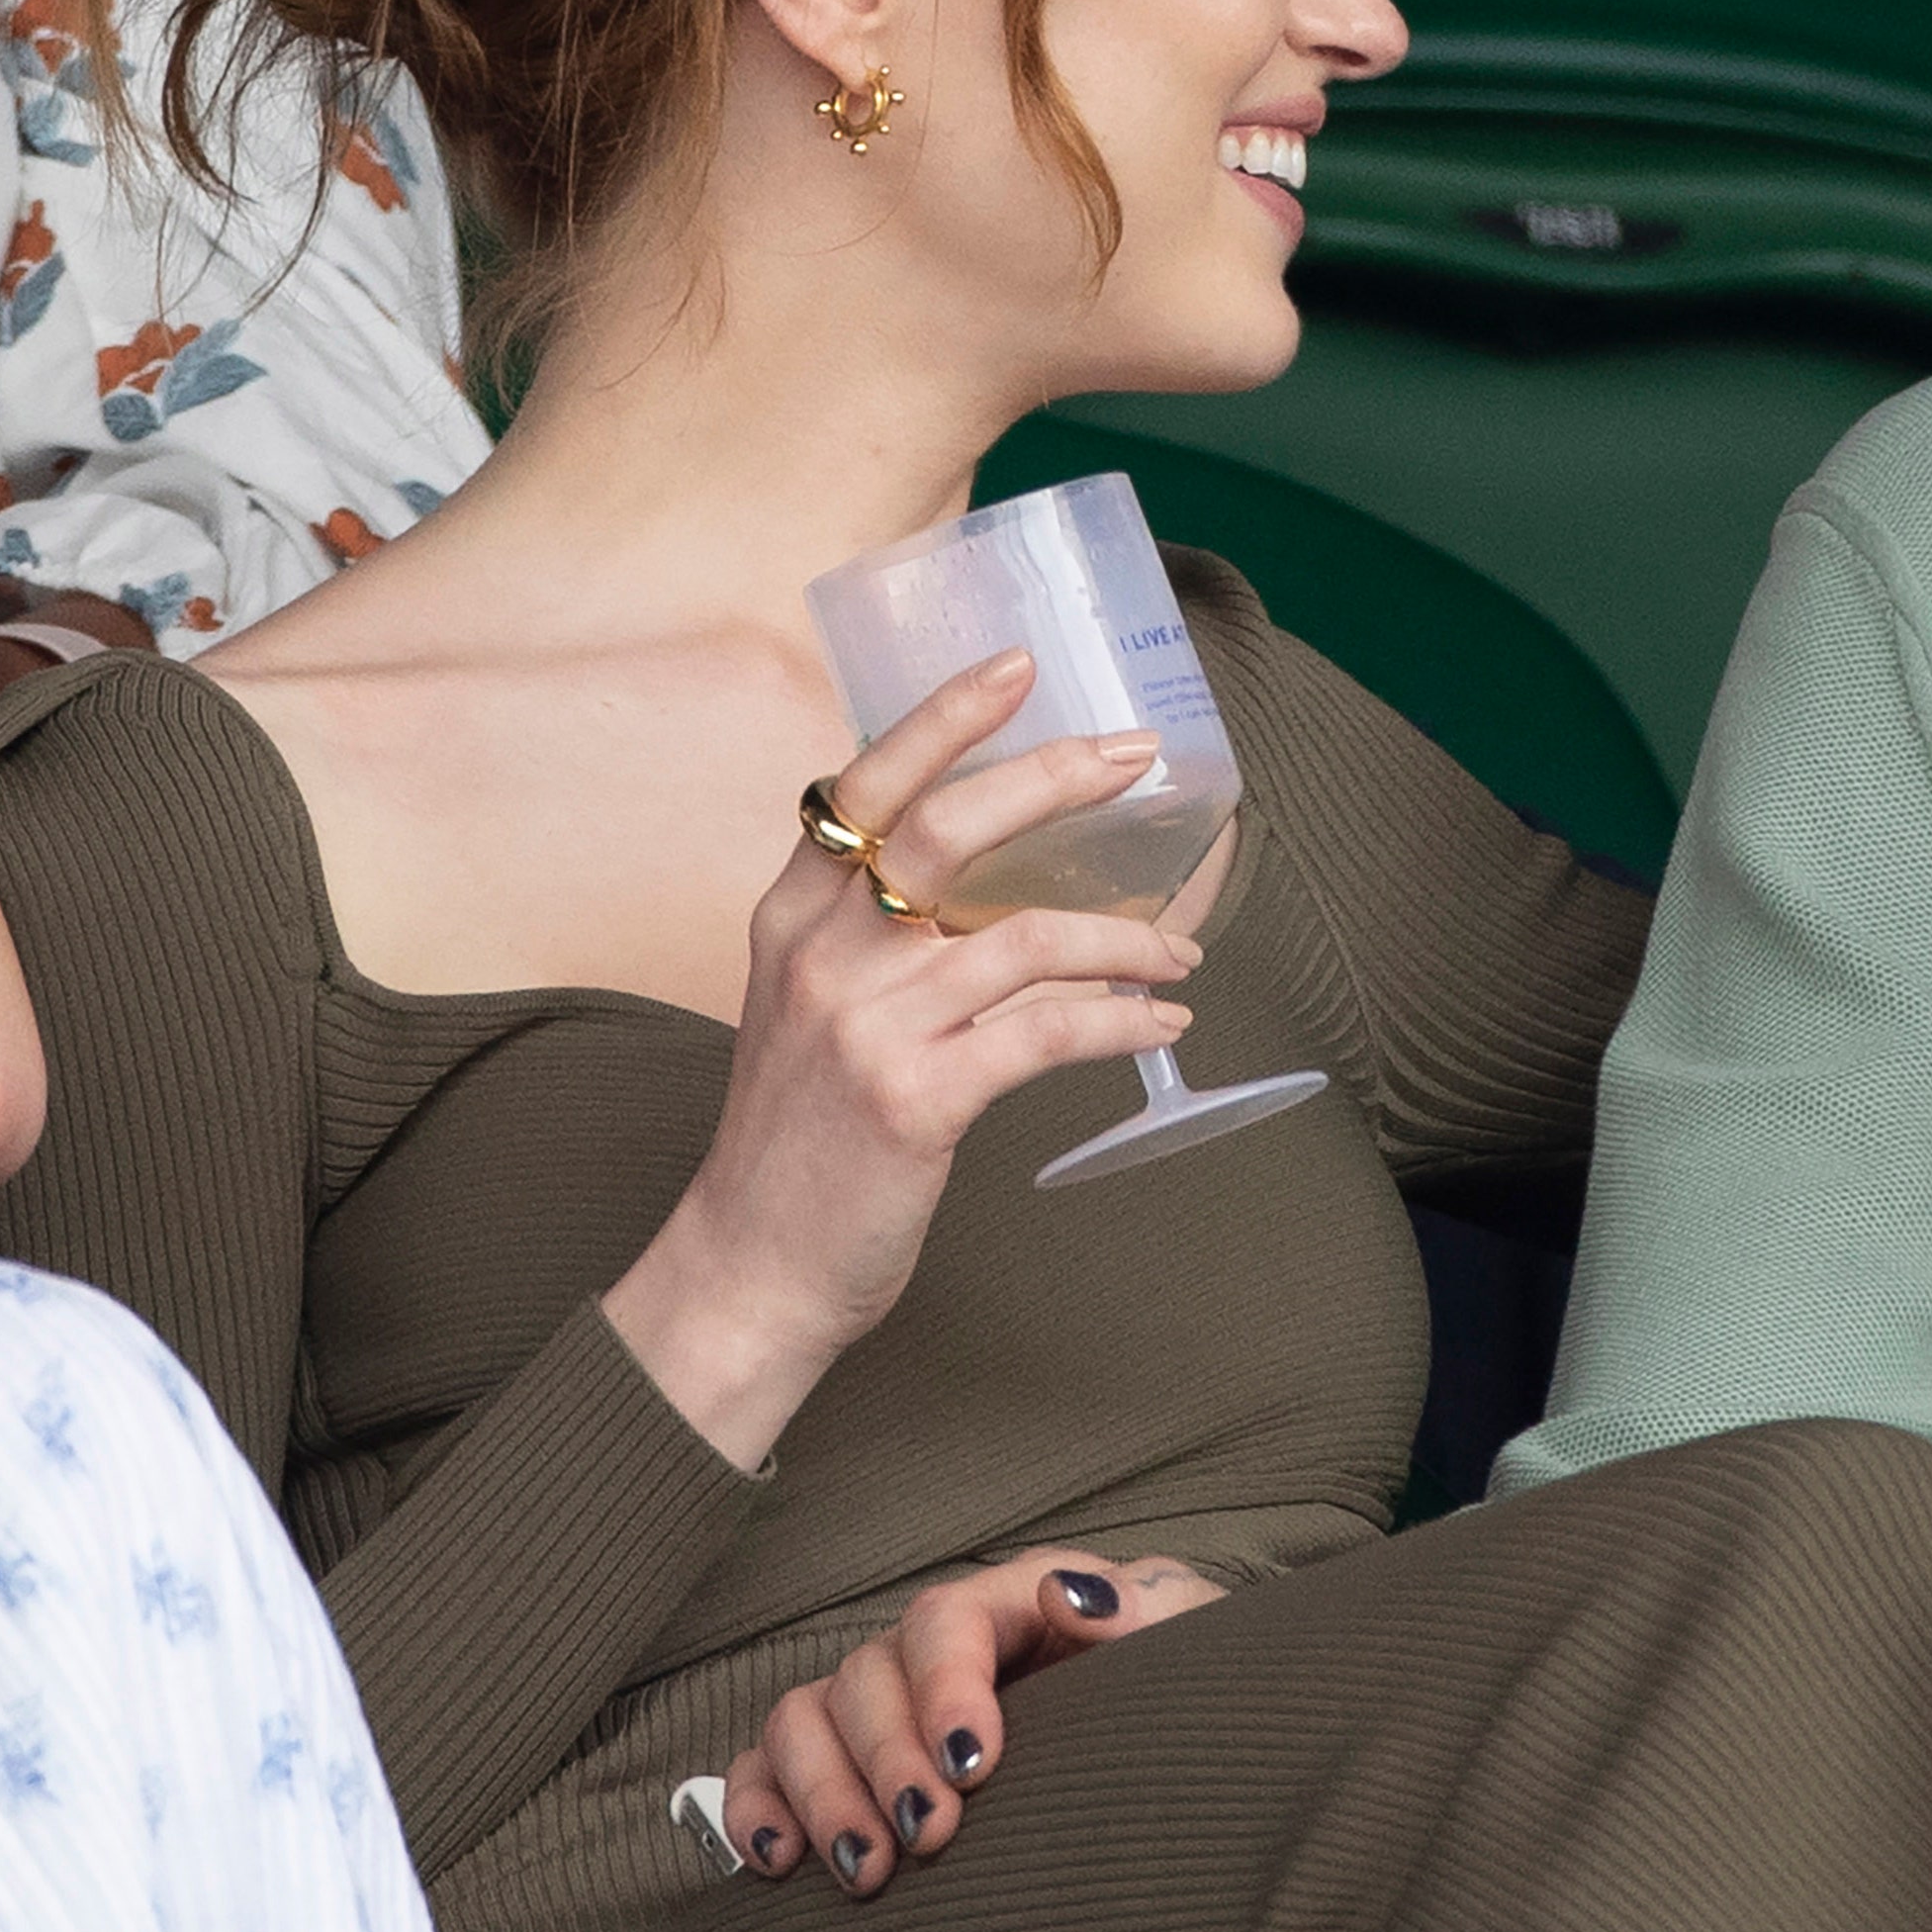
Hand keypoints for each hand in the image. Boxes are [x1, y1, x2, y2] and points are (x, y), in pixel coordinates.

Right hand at [603, 655, 1206, 1468]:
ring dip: (1124, 935)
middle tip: (1134, 753)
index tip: (1018, 664)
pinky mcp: (916, 1100)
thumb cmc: (798, 1139)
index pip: (862, 785)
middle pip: (944, 827)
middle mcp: (822, 957)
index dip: (942, 716)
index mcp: (790, 920)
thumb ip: (869, 935)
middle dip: (1052, 775)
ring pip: (1024, 937)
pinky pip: (1047, 1033)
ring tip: (1180, 948)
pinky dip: (1121, 1019)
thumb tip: (991, 877)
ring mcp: (867, 1026)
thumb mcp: (806, 1011)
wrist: (751, 1266)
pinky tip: (1163, 1021)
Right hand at [720, 1546, 1225, 1892]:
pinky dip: (759, 1808)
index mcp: (1011, 1603)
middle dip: (886, 1762)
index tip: (972, 1766)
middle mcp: (934, 1650)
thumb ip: (1146, 1609)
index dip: (943, 1689)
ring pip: (804, 1720)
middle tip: (931, 1837)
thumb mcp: (1189, 1638)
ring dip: (823, 1796)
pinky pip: (769, 1768)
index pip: (944, 1622)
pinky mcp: (847, 1766)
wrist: (1174, 1756)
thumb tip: (1074, 1595)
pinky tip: (780, 1863)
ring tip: (868, 1871)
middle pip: (866, 1677)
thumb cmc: (1179, 1689)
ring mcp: (883, 1707)